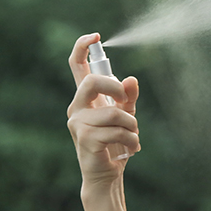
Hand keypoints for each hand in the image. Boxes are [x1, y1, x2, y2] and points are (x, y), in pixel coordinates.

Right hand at [66, 33, 139, 187]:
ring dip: (131, 125)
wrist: (106, 174)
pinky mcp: (85, 139)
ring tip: (133, 137)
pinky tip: (131, 149)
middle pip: (92, 83)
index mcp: (86, 98)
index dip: (82, 48)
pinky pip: (117, 131)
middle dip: (115, 89)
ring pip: (113, 112)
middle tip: (127, 102)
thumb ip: (128, 97)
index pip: (77, 66)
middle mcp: (77, 108)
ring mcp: (78, 123)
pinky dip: (131, 140)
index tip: (95, 36)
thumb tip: (131, 79)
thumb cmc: (115, 143)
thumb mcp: (126, 115)